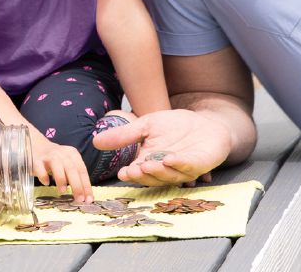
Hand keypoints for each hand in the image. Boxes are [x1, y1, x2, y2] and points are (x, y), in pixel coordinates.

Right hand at [32, 139, 91, 202]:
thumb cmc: (55, 159)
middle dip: (77, 185)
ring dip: (61, 179)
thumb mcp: (67, 163)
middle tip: (79, 199)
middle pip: (72, 169)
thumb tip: (84, 195)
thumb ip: (74, 175)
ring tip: (63, 191)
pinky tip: (46, 183)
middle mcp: (62, 154)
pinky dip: (43, 176)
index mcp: (73, 155)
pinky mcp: (36, 160)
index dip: (86, 185)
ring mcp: (49, 156)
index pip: (82, 170)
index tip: (89, 199)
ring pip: (57, 166)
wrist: (36, 146)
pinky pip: (40, 168)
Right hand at [92, 109, 229, 185]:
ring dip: (159, 172)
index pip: (138, 173)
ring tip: (149, 164)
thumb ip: (125, 134)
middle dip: (144, 175)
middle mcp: (166, 170)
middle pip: (152, 178)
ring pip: (170, 176)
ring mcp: (184, 169)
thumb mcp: (147, 125)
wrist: (205, 121)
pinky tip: (170, 159)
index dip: (131, 174)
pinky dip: (180, 164)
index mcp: (150, 162)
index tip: (123, 172)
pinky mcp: (201, 164)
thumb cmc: (175, 125)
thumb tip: (95, 141)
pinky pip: (190, 167)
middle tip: (135, 169)